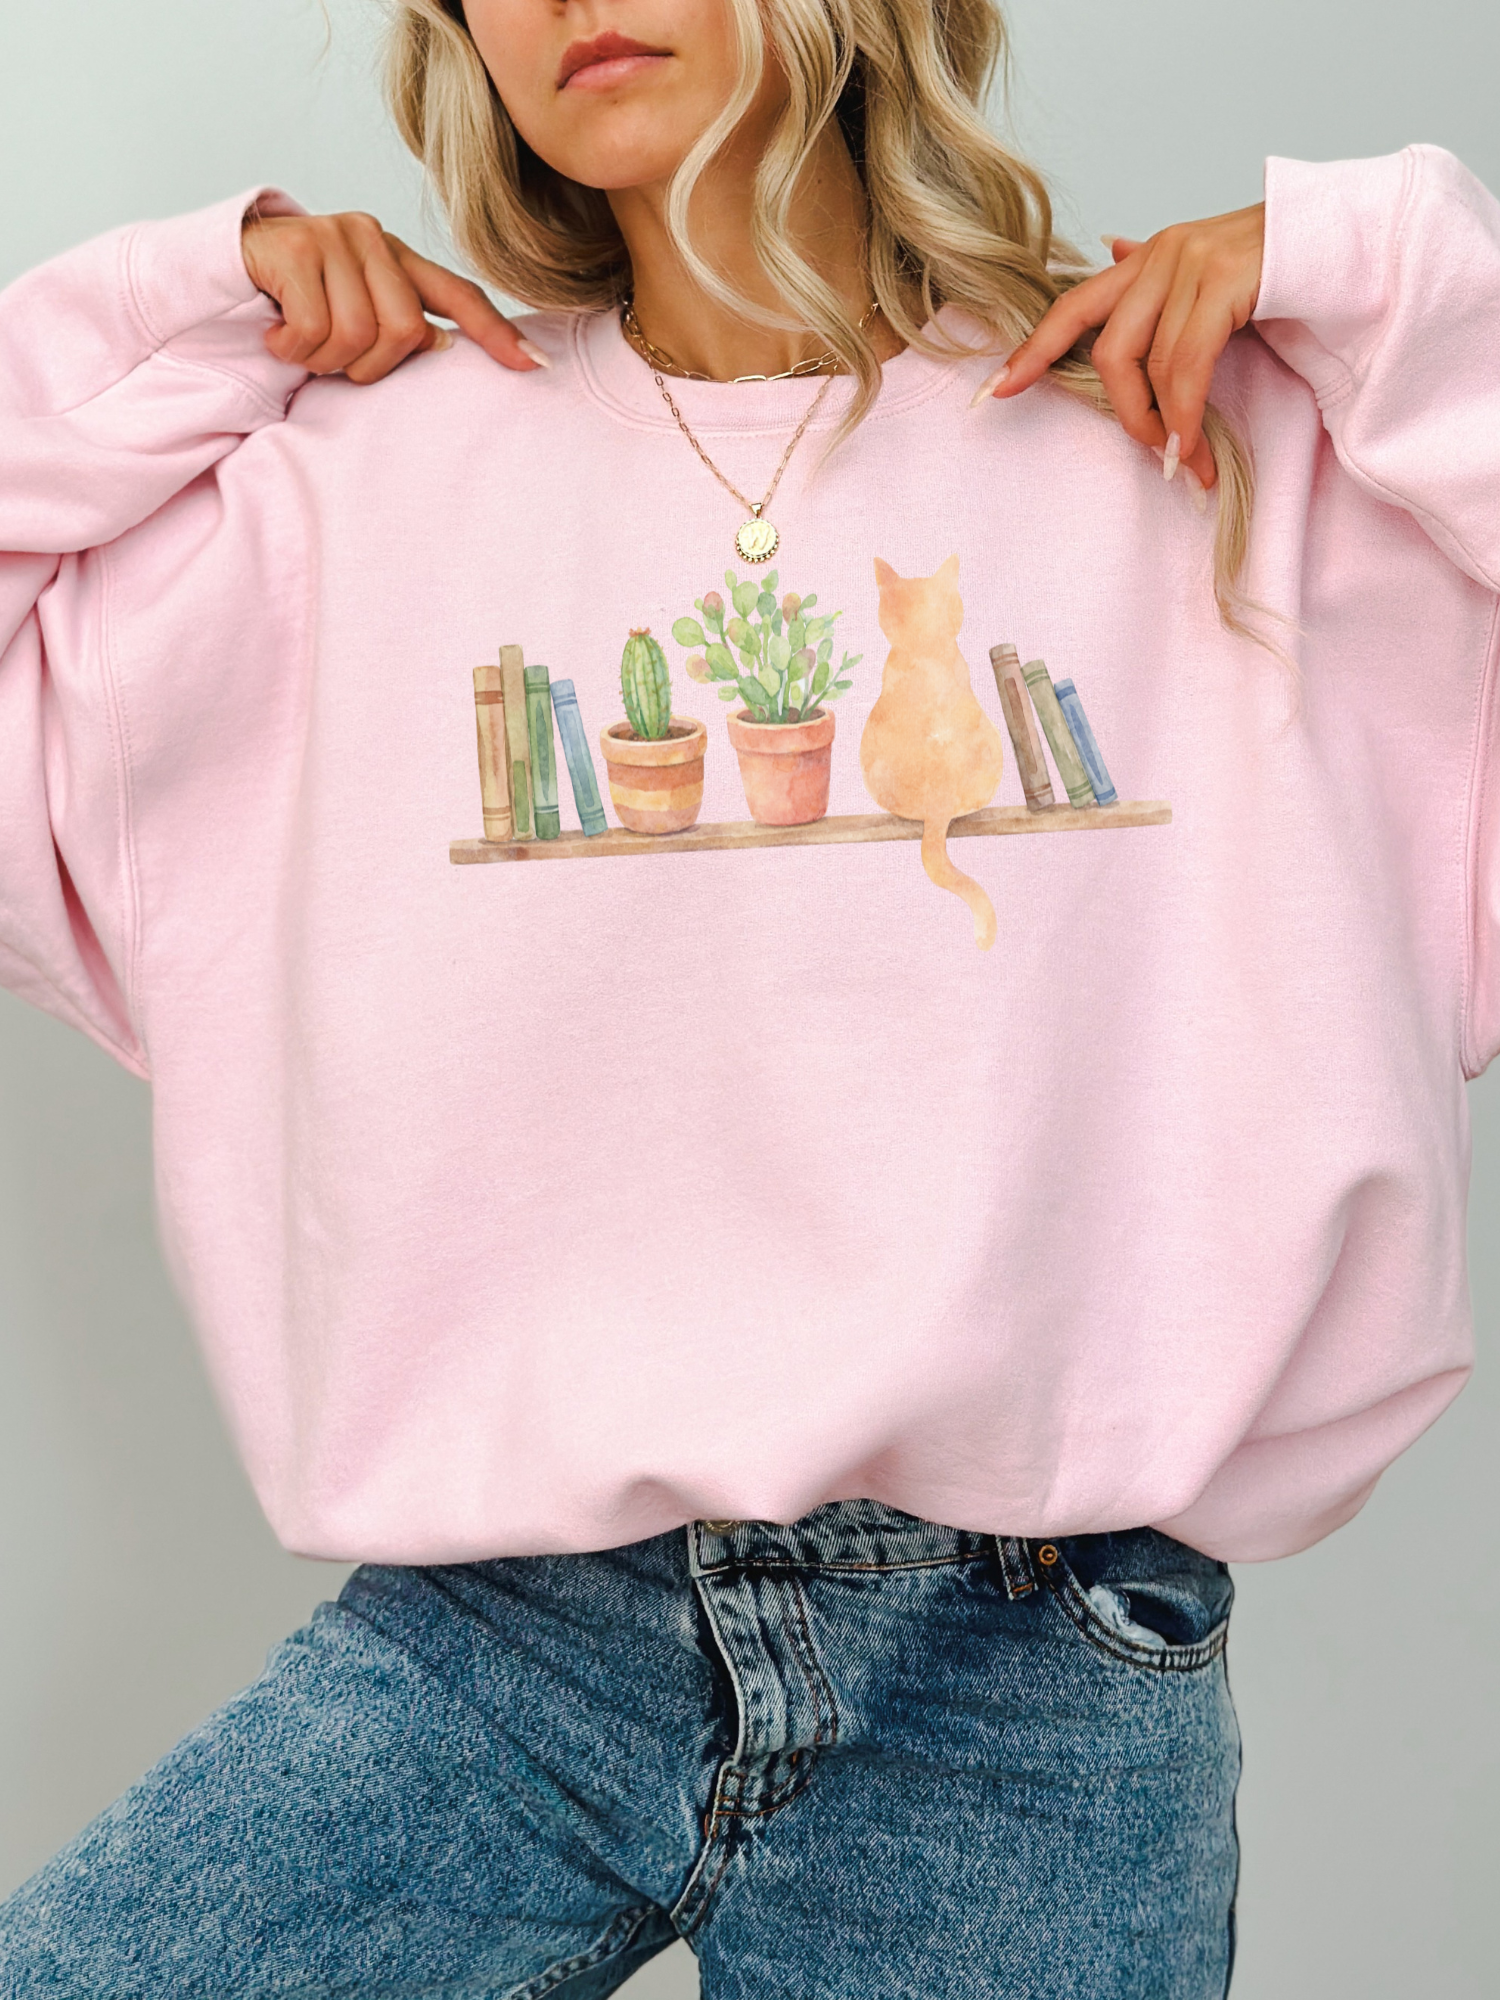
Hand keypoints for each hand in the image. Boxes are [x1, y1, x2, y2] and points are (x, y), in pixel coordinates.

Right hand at [240, 210, 548, 384]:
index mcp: (398, 259)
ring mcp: (335, 236)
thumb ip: (399, 326)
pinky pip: (316, 329)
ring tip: (301, 346)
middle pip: (405, 332)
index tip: (535, 366)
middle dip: (369, 365)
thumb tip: (443, 347)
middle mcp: (373, 239)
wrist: (225, 268)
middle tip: (334, 361)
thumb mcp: (354, 313)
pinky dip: (293, 350)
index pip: (459, 296)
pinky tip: (277, 337)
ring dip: (324, 361)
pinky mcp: (297, 246)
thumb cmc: (296, 302)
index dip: (497, 333)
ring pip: (358, 335)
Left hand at [974, 203, 1264, 488]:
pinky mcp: (1224, 281)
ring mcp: (1190, 263)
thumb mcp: (1204, 274)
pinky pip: (1188, 364)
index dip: (1033, 350)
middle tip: (1155, 454)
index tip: (996, 392)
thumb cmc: (1276, 270)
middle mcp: (1160, 254)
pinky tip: (1193, 445)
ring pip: (1150, 364)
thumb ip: (1156, 279)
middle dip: (1124, 413)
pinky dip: (1186, 412)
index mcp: (1146, 258)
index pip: (1072, 306)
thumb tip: (1107, 249)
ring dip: (1165, 425)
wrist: (1344, 241)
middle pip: (1108, 350)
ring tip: (1185, 462)